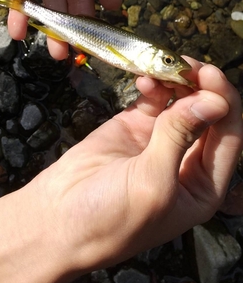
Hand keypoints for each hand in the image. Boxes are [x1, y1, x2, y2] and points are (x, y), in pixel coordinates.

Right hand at [40, 59, 241, 270]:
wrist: (57, 219)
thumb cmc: (109, 216)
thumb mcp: (151, 181)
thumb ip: (180, 136)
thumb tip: (216, 101)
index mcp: (203, 184)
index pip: (229, 136)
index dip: (225, 102)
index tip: (211, 75)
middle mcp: (187, 160)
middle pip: (209, 114)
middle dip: (201, 86)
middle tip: (184, 63)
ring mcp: (160, 140)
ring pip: (182, 102)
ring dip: (177, 81)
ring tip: (163, 66)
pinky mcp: (134, 127)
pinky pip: (154, 100)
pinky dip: (153, 85)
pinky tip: (145, 79)